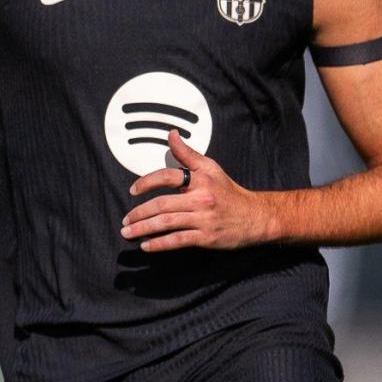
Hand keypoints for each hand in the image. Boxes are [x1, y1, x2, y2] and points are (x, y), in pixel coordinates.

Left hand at [120, 130, 272, 251]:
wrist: (255, 217)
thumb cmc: (229, 193)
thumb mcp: (210, 169)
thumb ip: (187, 154)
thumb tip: (172, 135)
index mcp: (201, 180)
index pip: (168, 176)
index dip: (147, 182)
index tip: (133, 190)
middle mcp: (201, 198)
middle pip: (162, 204)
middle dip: (139, 213)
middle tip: (125, 219)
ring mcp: (203, 219)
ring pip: (166, 223)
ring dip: (143, 229)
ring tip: (128, 233)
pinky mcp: (206, 237)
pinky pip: (177, 240)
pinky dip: (159, 244)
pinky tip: (146, 245)